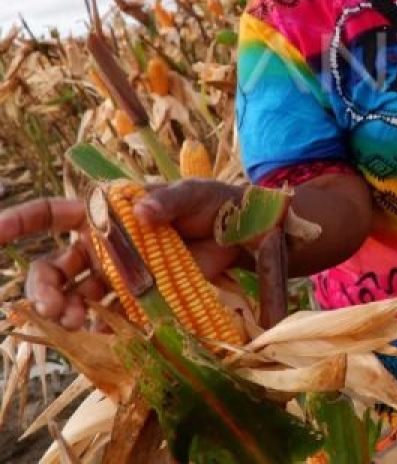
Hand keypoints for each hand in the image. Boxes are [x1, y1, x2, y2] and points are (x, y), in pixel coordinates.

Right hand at [0, 179, 245, 329]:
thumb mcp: (192, 192)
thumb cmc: (211, 203)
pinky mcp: (139, 297)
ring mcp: (118, 274)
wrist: (242, 234)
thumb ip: (168, 200)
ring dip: (66, 312)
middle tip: (55, 307)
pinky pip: (109, 315)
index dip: (19, 222)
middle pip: (54, 269)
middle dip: (44, 288)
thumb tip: (145, 212)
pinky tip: (99, 335)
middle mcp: (102, 246)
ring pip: (75, 296)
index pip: (50, 215)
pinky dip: (99, 328)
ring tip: (76, 324)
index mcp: (104, 213)